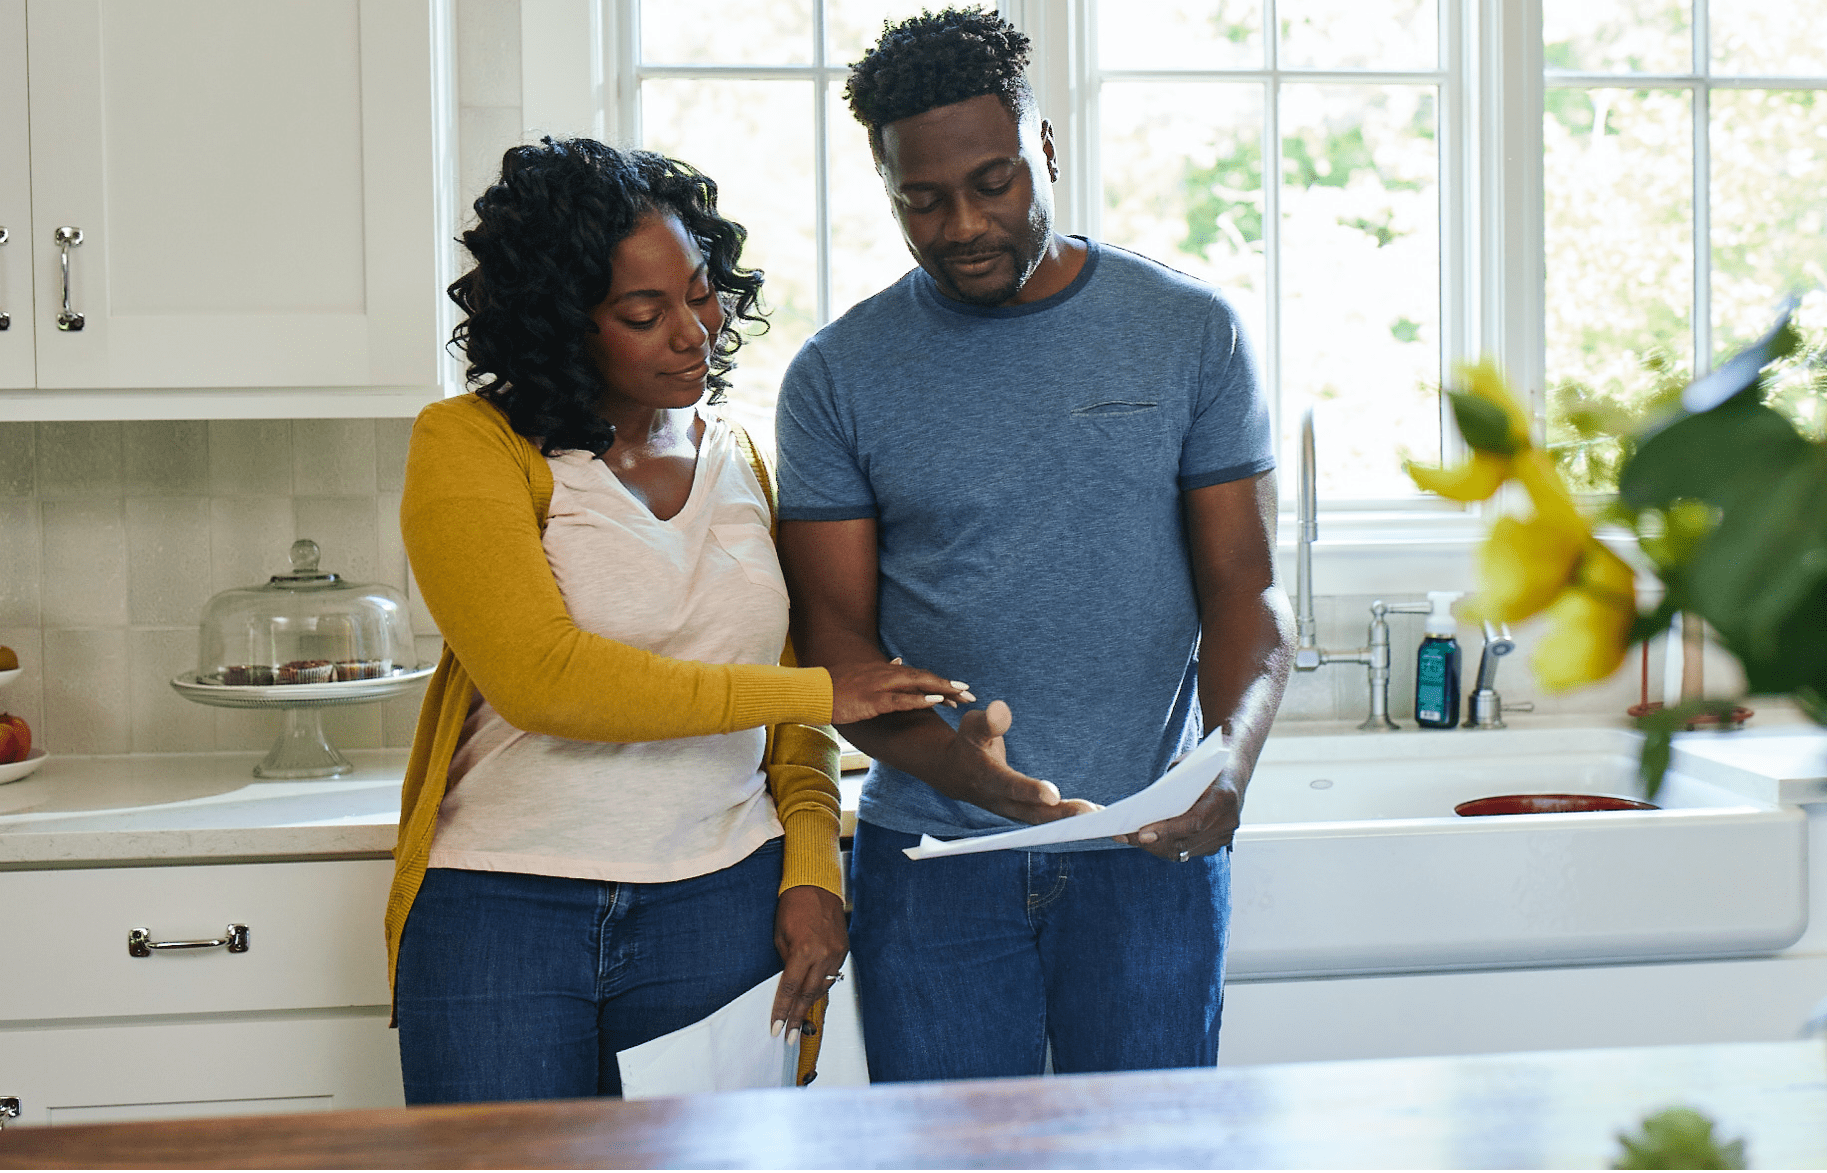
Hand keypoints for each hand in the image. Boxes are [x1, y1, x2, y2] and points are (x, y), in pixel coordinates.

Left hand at [771, 884, 848, 1045]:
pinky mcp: (844, 950)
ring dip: (809, 1005)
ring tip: (800, 1022)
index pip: (789, 989)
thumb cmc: (793, 907)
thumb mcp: (780, 936)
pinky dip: (821, 986)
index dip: (782, 1011)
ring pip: (822, 987)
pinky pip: (832, 975)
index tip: (776, 1028)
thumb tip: (787, 984)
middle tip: (790, 1038)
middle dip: (797, 1018)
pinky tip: (813, 997)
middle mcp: (823, 955)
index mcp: (803, 951)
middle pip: (808, 995)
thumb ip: (785, 962)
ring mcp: (836, 953)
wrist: (816, 885)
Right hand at [828, 659, 973, 724]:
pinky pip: (900, 699)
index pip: (920, 676)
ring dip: (941, 690)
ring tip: (962, 698)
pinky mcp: (872, 700)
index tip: (960, 691)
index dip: (941, 683)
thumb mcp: (863, 676)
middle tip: (970, 695)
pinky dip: (919, 700)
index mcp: (886, 672)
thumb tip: (900, 660)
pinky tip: (936, 703)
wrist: (813, 692)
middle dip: (949, 687)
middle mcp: (887, 675)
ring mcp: (880, 686)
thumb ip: (883, 670)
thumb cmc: (837, 687)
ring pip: (917, 686)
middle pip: (925, 678)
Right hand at [935, 699, 1100, 824]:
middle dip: (1062, 814)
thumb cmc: (968, 743)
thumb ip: (988, 721)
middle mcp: (1002, 801)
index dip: (1031, 791)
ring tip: (1102, 819)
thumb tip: (1001, 709)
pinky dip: (1070, 822)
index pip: (1011, 786)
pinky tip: (1097, 818)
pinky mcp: (1024, 813)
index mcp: (988, 779)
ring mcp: (1013, 811)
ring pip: (1044, 821)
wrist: (954, 774)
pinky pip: (1049, 821)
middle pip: (1033, 813)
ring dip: (1072, 822)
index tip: (1053, 795)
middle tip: (1090, 813)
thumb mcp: (972, 726)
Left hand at [1114, 765, 1242, 860]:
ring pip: (1184, 851)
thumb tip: (1143, 809)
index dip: (1167, 831)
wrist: (1234, 769)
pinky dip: (1167, 846)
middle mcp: (1227, 821)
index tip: (1142, 834)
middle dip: (1153, 842)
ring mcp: (1224, 835)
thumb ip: (1170, 786)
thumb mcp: (1187, 764)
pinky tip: (1147, 839)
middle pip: (1186, 841)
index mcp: (1224, 797)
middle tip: (1125, 836)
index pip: (1194, 822)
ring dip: (1155, 847)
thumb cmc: (1207, 762)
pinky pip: (1188, 851)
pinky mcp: (1218, 843)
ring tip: (1130, 839)